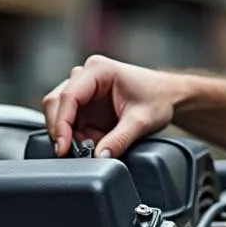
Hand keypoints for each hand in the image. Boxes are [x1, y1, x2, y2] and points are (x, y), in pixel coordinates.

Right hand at [41, 55, 185, 158]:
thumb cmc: (158, 98)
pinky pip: (71, 120)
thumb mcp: (141, 122)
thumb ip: (119, 140)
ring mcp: (84, 88)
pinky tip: (94, 139)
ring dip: (70, 133)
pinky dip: (77, 134)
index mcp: (98, 70)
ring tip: (92, 144)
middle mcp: (86, 75)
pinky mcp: (85, 102)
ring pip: (60, 111)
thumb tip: (100, 156)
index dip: (61, 124)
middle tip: (72, 152)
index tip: (63, 147)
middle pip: (56, 102)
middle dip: (61, 130)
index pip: (68, 96)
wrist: (168, 96)